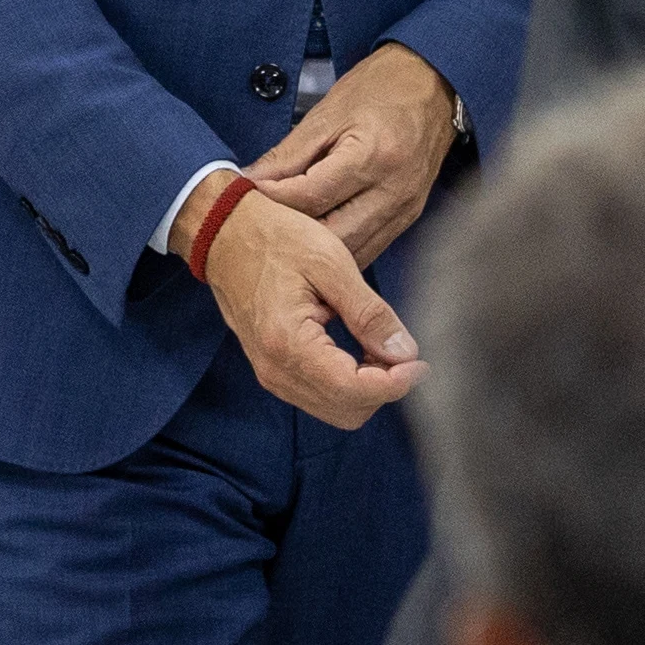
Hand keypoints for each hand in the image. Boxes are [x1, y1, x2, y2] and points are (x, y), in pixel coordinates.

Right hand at [176, 167, 423, 426]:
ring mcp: (271, 374)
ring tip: (381, 345)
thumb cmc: (275, 238)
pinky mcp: (273, 370)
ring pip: (336, 409)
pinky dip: (349, 383)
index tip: (420, 361)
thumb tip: (406, 353)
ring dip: (368, 388)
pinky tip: (360, 349)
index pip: (353, 391)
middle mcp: (275, 370)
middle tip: (402, 350)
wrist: (224, 233)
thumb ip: (369, 312)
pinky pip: (320, 396)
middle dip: (384, 388)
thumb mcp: (330, 262)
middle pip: (348, 411)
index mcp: (289, 343)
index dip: (396, 384)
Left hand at [243, 44, 460, 264]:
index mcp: (372, 156)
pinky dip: (339, 249)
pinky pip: (369, 248)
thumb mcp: (327, 112)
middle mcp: (393, 190)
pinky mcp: (408, 218)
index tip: (248, 195)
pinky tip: (317, 240)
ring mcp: (404, 208)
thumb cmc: (382, 89)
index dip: (274, 199)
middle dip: (292, 232)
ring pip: (350, 251)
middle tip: (261, 222)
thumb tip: (251, 179)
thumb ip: (288, 153)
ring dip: (315, 249)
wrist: (433, 85)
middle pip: (331, 234)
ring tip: (285, 235)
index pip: (311, 196)